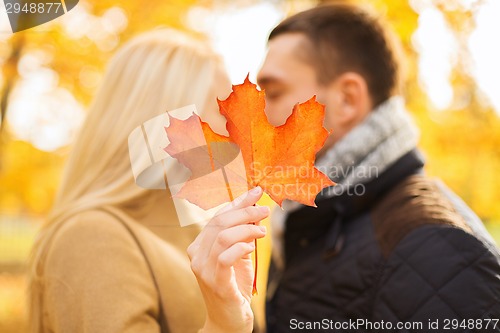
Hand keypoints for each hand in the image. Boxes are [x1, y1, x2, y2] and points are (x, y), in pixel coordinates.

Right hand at [187, 187, 268, 332]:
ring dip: (247, 228)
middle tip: (265, 211)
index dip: (238, 202)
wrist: (228, 320)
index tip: (256, 191)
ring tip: (262, 231)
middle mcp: (197, 255)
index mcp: (200, 245)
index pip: (218, 216)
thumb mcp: (239, 255)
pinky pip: (226, 257)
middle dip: (245, 212)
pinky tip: (251, 247)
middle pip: (220, 222)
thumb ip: (243, 235)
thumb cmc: (234, 285)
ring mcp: (203, 269)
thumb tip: (256, 212)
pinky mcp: (216, 282)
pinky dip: (241, 247)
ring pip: (223, 236)